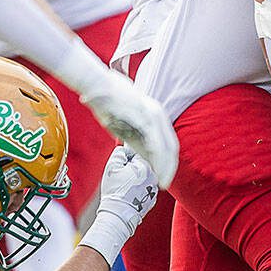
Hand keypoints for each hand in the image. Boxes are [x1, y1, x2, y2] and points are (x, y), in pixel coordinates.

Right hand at [81, 73, 178, 187]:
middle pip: (172, 147)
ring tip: (162, 181)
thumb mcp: (125, 125)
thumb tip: (145, 157)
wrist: (98, 86)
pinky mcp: (145, 117)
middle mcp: (158, 114)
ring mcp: (153, 115)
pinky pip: (156, 142)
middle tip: (165, 184)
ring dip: (165, 166)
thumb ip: (137, 140)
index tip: (164, 177)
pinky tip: (156, 169)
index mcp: (156, 115)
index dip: (168, 162)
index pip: (169, 143)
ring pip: (166, 147)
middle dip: (170, 168)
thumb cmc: (109, 105)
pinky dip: (158, 158)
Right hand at [95, 145, 159, 236]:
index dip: (126, 158)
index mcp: (146, 166)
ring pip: (144, 178)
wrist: (119, 215)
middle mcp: (154, 176)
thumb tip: (125, 148)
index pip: (136, 153)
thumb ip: (120, 152)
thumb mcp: (112, 167)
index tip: (120, 164)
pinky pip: (145, 189)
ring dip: (136, 179)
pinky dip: (138, 190)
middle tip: (120, 177)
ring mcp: (155, 189)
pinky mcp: (153, 199)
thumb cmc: (114, 190)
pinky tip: (129, 195)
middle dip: (131, 168)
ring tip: (124, 188)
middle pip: (142, 165)